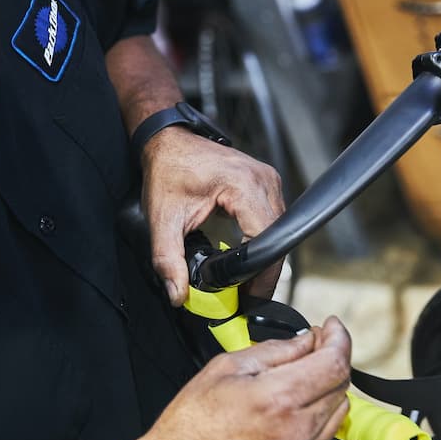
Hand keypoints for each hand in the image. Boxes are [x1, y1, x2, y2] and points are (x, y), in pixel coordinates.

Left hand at [141, 127, 285, 305]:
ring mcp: (269, 181)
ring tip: (243, 281)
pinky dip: (262, 242)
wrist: (169, 142)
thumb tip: (178, 295)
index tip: (248, 298)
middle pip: (277, 239)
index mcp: (243, 186)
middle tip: (245, 297)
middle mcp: (263, 180)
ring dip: (263, 258)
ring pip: (278, 232)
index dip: (259, 274)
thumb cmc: (167, 170)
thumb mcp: (162, 219)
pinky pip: (273, 221)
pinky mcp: (266, 185)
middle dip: (262, 271)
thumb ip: (168, 260)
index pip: (266, 240)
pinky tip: (245, 258)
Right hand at [145, 317, 351, 439]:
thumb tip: (306, 340)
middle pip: (341, 382)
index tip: (331, 326)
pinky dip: (322, 411)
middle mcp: (297, 427)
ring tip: (303, 374)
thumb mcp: (227, 366)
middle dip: (332, 356)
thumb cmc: (194, 418)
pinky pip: (328, 431)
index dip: (339, 338)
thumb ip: (275, 350)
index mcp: (278, 397)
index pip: (334, 362)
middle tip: (313, 344)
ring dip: (328, 384)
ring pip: (339, 407)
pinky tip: (298, 402)